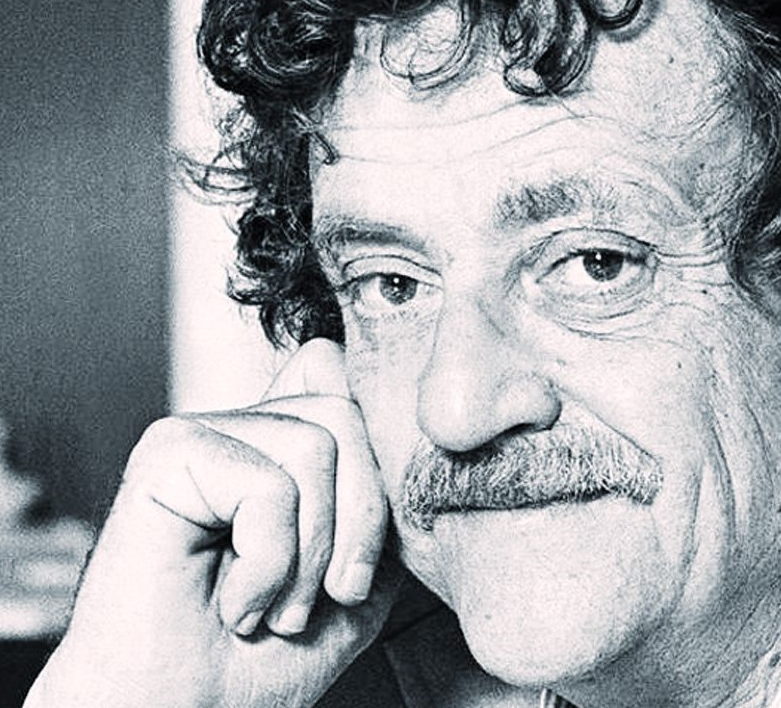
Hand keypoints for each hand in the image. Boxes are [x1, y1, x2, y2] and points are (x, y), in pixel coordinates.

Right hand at [25, 340, 401, 707]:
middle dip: (359, 522)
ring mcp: (200, 435)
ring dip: (311, 555)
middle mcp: (239, 427)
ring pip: (316, 447)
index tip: (358, 558)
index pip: (348, 384)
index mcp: (280, 443)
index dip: (375, 466)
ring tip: (275, 608)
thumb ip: (370, 482)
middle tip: (330, 594)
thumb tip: (335, 361)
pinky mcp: (168, 456)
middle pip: (346, 414)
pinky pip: (269, 485)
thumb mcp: (360, 564)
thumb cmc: (266, 658)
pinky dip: (268, 564)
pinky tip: (235, 606)